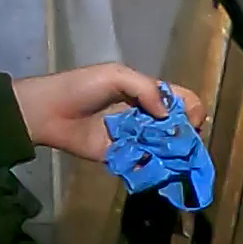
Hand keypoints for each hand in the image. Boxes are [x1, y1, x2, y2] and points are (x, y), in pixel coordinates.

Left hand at [15, 63, 206, 163]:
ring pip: (166, 148)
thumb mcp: (116, 75)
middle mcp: (147, 117)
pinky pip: (146, 164)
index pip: (183, 100)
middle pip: (179, 127)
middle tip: (182, 143)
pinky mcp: (123, 157)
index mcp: (148, 93)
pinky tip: (158, 167)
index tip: (190, 121)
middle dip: (186, 135)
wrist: (50, 112)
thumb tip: (169, 115)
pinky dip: (155, 167)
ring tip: (172, 158)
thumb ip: (147, 89)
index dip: (192, 110)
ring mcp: (137, 138)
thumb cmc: (82, 87)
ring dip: (174, 154)